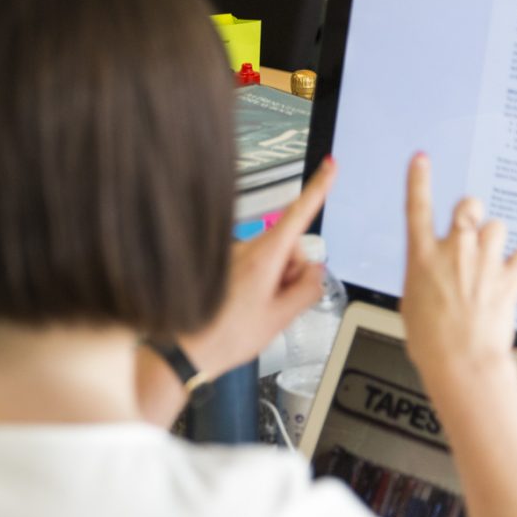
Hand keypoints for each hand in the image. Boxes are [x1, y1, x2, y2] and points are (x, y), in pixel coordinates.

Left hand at [181, 157, 336, 377]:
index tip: (330, 165)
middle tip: (279, 303)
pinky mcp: (224, 264)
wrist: (187, 351)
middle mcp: (245, 249)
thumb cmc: (225, 337)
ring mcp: (233, 255)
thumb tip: (315, 272)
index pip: (298, 214)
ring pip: (272, 259)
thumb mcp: (281, 318)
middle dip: (293, 271)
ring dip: (274, 281)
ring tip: (257, 308)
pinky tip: (245, 306)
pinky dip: (259, 283)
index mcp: (262, 256)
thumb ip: (307, 289)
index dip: (318, 188)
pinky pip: (255, 266)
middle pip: (290, 246)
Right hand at [400, 153, 516, 381]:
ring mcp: (483, 262)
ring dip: (494, 239)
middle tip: (471, 226)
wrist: (460, 360)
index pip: (416, 206)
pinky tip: (515, 271)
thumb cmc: (430, 339)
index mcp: (421, 257)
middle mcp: (453, 251)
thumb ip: (425, 274)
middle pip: (468, 206)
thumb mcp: (412, 301)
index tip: (421, 160)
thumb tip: (436, 271)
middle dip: (471, 211)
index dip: (418, 179)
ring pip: (496, 227)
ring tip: (491, 260)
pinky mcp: (509, 277)